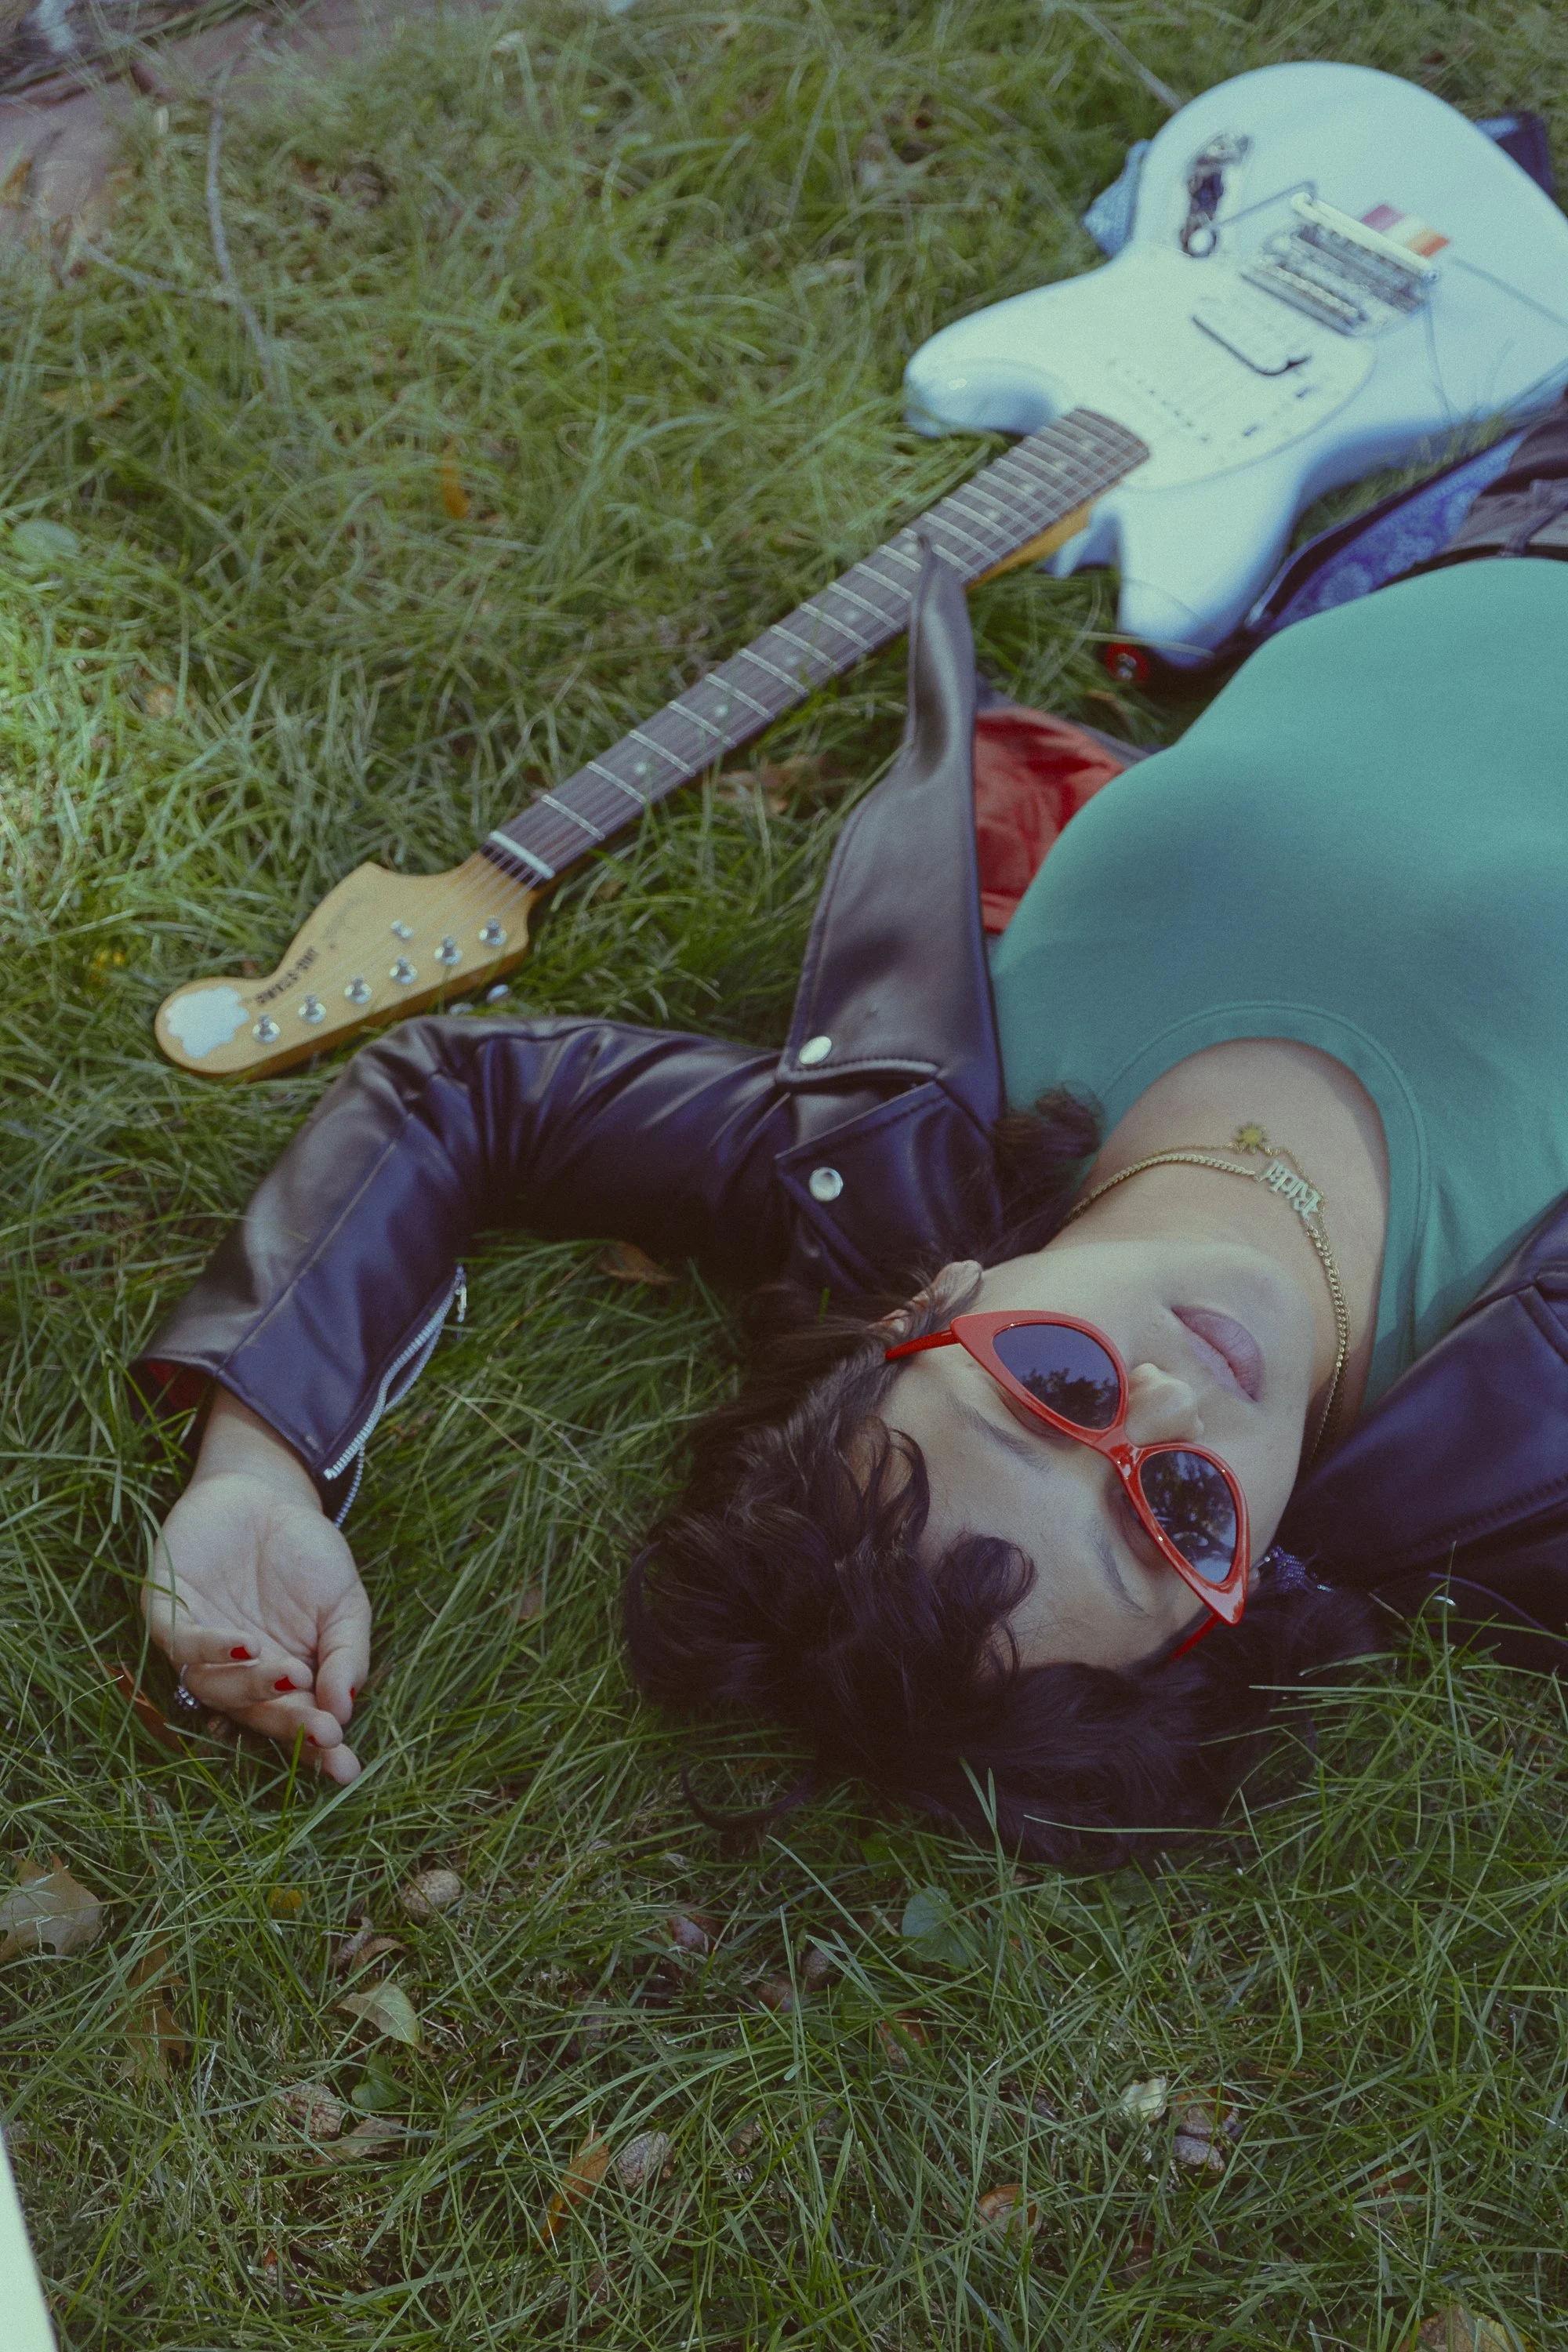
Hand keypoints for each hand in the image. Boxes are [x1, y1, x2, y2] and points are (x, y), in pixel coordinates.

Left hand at [143, 1392, 371, 1783]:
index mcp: (283, 1677)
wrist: (264, 1490)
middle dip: (290, 1728)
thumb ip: (348, 1653)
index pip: (298, 1722)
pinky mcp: (168, 1613)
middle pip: (257, 1715)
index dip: (318, 1748)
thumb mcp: (345, 1602)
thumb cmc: (306, 1551)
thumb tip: (345, 1707)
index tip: (346, 1765)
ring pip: (215, 1689)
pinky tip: (247, 1644)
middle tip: (323, 1732)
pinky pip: (183, 1645)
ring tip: (289, 1673)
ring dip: (252, 1689)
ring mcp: (201, 1647)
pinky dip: (211, 1650)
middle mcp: (237, 1674)